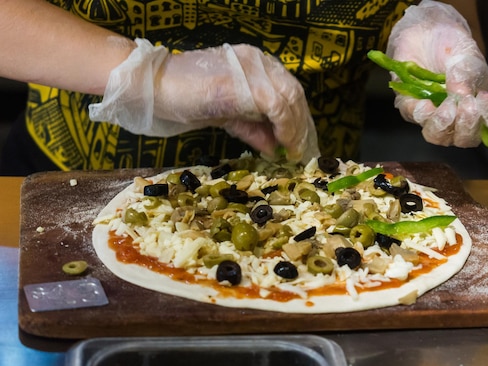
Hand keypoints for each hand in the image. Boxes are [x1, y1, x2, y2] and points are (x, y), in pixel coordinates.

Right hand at [89, 39, 318, 161]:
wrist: (157, 88)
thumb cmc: (187, 100)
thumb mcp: (229, 116)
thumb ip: (253, 128)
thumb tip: (274, 149)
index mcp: (255, 64)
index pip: (288, 89)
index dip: (298, 118)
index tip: (299, 143)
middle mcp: (258, 61)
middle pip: (294, 93)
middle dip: (301, 126)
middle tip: (300, 153)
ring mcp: (252, 67)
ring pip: (290, 98)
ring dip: (295, 130)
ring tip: (292, 153)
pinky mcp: (245, 82)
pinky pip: (276, 106)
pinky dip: (284, 128)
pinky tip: (281, 145)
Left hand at [386, 1, 487, 146]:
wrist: (424, 31)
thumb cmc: (452, 45)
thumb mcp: (466, 55)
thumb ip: (466, 75)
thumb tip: (462, 97)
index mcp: (479, 104)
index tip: (486, 100)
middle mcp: (457, 116)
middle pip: (466, 140)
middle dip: (468, 127)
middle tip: (467, 106)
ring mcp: (433, 115)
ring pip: (439, 137)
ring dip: (444, 124)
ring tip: (448, 106)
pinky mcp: (410, 107)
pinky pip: (415, 119)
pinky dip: (422, 113)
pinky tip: (426, 102)